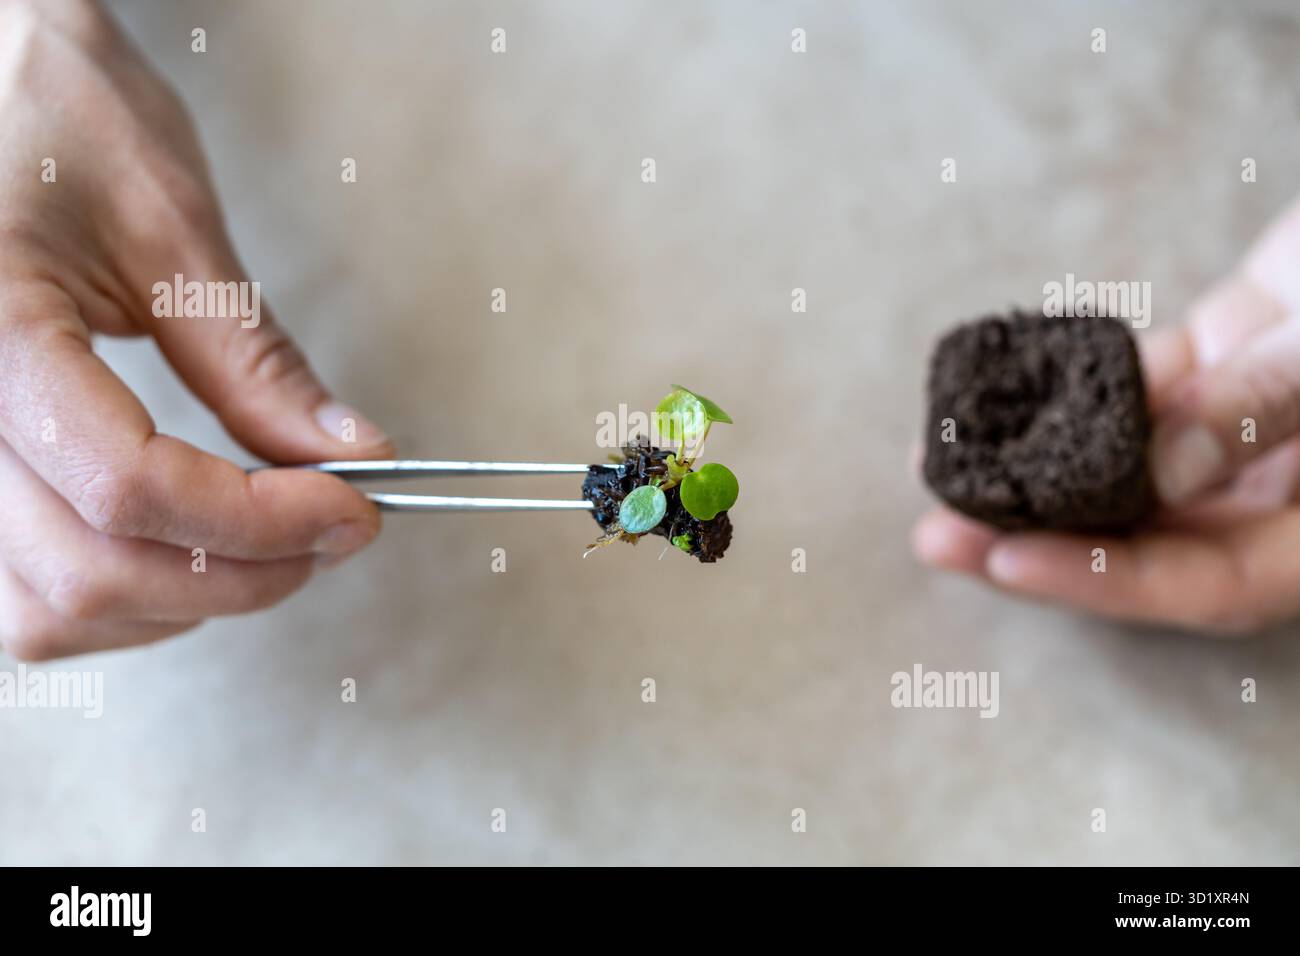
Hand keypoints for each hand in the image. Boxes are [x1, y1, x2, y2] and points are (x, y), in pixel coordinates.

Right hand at [0, 0, 392, 659]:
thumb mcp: (169, 228)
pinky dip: (121, 595)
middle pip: (91, 572)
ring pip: (47, 608)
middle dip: (239, 574)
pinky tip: (189, 549)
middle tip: (333, 531)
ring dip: (177, 600)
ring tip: (267, 544)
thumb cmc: (54, 115)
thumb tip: (353, 457)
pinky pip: (25, 592)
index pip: (131, 487)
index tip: (354, 507)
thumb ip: (255, 361)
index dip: (261, 522)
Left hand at [915, 195, 1299, 635]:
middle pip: (1148, 539)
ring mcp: (1245, 432)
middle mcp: (1280, 494)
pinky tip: (1009, 384)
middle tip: (937, 531)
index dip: (1102, 580)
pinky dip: (1076, 386)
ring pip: (1127, 469)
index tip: (1004, 557)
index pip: (1206, 584)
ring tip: (946, 458)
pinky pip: (1137, 390)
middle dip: (1037, 535)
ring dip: (1037, 465)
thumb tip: (1161, 473)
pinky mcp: (1220, 366)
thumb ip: (1269, 409)